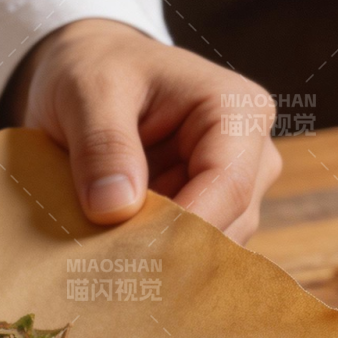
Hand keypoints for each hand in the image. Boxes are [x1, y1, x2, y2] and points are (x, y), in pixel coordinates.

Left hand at [1, 20, 282, 241]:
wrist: (88, 68)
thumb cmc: (96, 67)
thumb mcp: (88, 90)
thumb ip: (103, 144)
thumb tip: (115, 208)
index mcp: (237, 109)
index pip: (227, 185)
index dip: (181, 229)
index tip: (129, 257)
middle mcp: (249, 153)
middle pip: (225, 224)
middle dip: (166, 249)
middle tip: (104, 270)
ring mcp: (230, 186)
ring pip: (207, 246)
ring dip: (154, 257)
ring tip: (98, 260)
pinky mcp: (202, 210)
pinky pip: (183, 248)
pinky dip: (146, 256)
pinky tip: (107, 258)